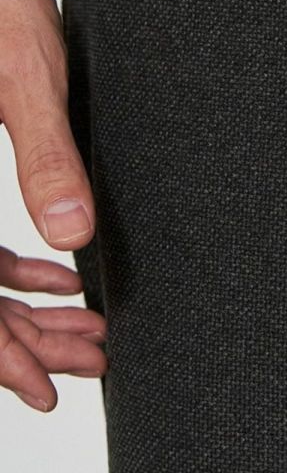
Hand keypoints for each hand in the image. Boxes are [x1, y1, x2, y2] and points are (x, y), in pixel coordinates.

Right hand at [0, 0, 105, 409]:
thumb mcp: (25, 83)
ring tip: (90, 337)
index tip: (47, 389)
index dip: (1, 353)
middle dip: (27, 342)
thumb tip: (74, 236)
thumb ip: (47, 158)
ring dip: (29, 313)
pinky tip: (66, 277)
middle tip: (92, 364)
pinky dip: (17, 272)